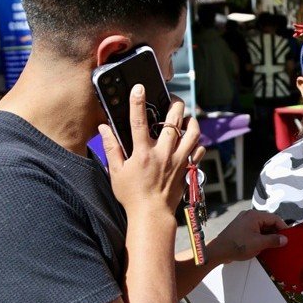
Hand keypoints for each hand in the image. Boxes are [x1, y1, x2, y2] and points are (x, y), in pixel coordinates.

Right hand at [99, 84, 203, 217]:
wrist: (152, 215)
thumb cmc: (132, 195)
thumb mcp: (116, 172)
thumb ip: (111, 148)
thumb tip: (103, 129)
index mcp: (142, 153)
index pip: (138, 121)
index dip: (138, 102)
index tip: (139, 87)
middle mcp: (163, 154)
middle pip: (173, 122)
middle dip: (175, 105)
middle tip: (173, 98)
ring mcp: (178, 161)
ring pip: (192, 133)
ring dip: (191, 121)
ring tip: (187, 116)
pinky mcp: (187, 169)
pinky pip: (199, 151)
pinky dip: (198, 142)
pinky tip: (193, 139)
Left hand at [207, 210, 288, 264]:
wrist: (218, 251)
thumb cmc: (238, 246)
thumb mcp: (259, 244)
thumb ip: (273, 240)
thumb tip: (285, 240)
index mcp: (254, 215)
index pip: (274, 218)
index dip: (283, 228)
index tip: (289, 237)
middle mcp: (249, 215)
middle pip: (268, 221)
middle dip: (276, 231)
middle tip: (282, 242)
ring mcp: (244, 221)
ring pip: (261, 226)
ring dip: (268, 235)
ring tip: (274, 245)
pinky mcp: (240, 228)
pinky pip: (255, 229)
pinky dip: (261, 236)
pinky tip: (264, 244)